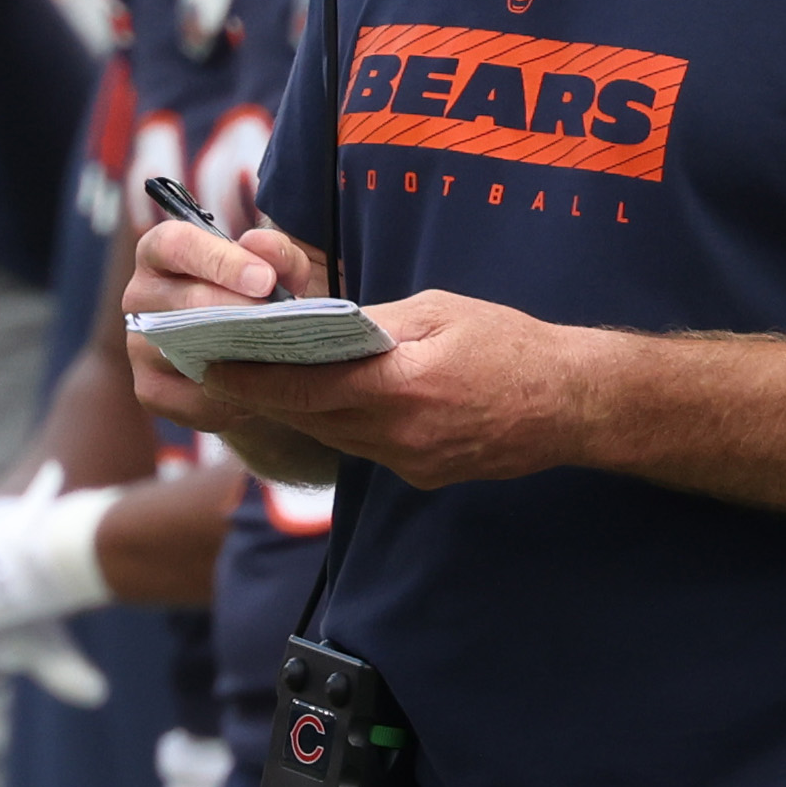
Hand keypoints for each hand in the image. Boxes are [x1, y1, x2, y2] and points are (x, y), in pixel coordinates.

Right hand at [123, 215, 324, 428]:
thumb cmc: (256, 296)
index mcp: (163, 252)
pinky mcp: (148, 388)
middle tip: (278, 323)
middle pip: (184, 302)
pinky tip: (254, 395)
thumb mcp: (275, 268)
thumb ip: (277, 256)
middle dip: (236, 312)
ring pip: (183, 353)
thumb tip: (264, 248)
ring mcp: (138, 344)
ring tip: (275, 360)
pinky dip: (225, 401)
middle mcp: (141, 295)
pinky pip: (185, 400)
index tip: (265, 280)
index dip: (220, 261)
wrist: (248, 349)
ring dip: (234, 360)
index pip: (175, 244)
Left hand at [194, 291, 598, 491]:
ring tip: (256, 383)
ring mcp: (412, 462)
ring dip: (295, 412)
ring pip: (333, 437)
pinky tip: (322, 402)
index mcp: (403, 386)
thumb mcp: (440, 312)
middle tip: (218, 369)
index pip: (308, 386)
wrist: (571, 403)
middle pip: (310, 417)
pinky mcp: (422, 474)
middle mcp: (401, 435)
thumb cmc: (511, 344)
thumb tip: (320, 325)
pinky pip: (364, 449)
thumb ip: (375, 323)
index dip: (254, 377)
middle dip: (261, 394)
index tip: (214, 362)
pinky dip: (337, 425)